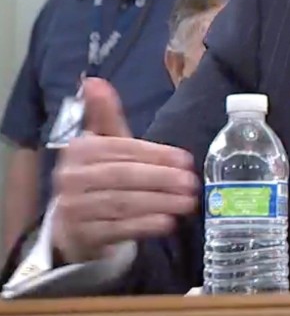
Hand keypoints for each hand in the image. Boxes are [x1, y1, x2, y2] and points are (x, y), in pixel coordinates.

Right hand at [51, 78, 198, 262]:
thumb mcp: (104, 144)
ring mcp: (74, 209)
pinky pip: (117, 229)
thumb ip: (105, 115)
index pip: (122, 149)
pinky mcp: (83, 235)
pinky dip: (144, 225)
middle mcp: (71, 178)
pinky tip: (168, 223)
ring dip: (159, 202)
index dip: (156, 154)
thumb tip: (94, 81)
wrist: (73, 223)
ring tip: (188, 203)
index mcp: (79, 150)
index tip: (186, 160)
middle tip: (192, 183)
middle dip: (162, 179)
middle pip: (123, 176)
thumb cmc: (98, 176)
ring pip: (123, 203)